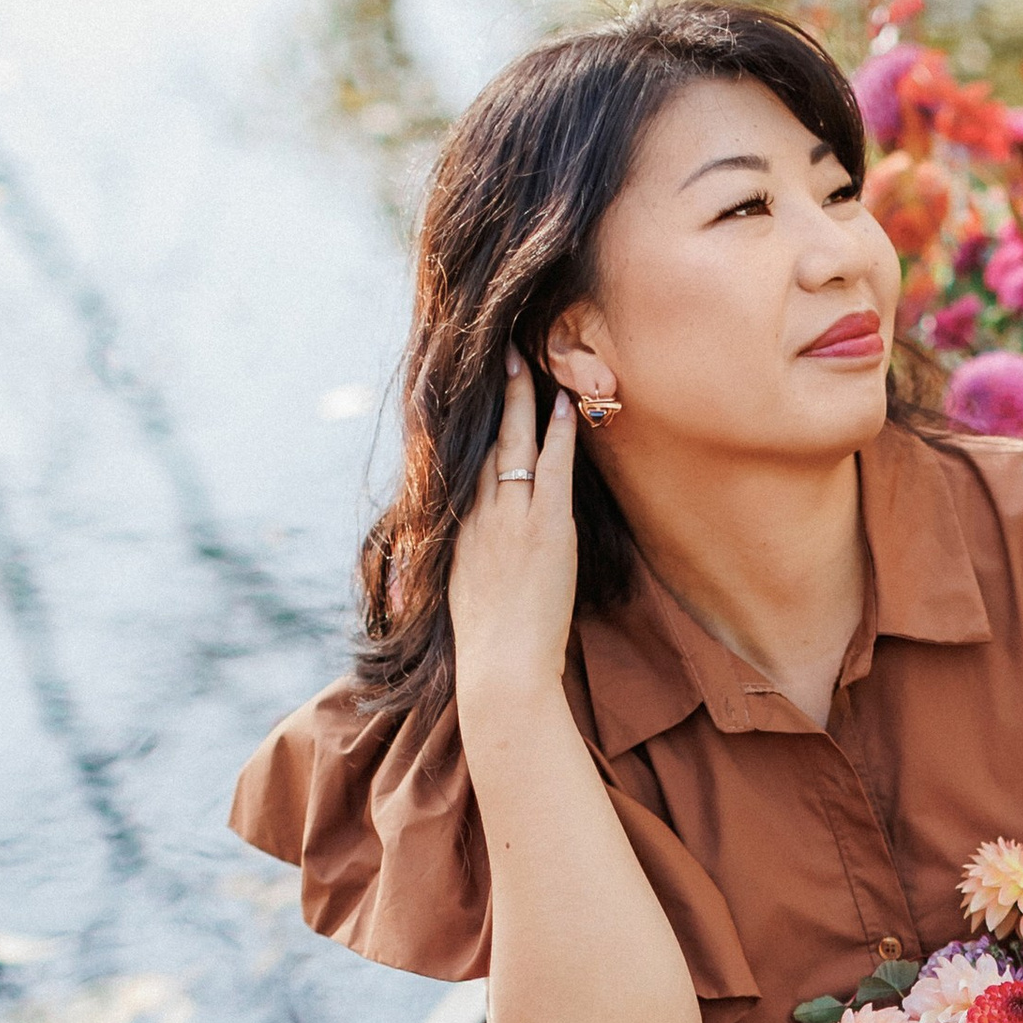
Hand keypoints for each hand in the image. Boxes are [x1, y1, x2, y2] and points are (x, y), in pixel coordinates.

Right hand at [448, 350, 579, 710]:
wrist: (501, 668)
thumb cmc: (487, 646)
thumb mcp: (462, 594)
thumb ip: (469, 563)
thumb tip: (477, 556)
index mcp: (458, 530)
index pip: (464, 463)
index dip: (471, 426)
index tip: (474, 395)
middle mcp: (479, 515)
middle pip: (485, 440)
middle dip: (494, 395)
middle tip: (501, 353)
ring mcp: (511, 518)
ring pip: (515, 444)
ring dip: (523, 399)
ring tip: (529, 359)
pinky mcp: (545, 529)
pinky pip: (552, 468)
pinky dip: (559, 434)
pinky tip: (564, 404)